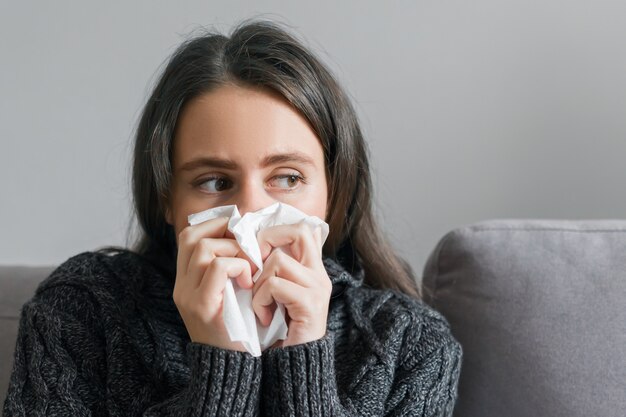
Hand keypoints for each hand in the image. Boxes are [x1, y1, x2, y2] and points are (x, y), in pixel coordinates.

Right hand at [172, 217, 254, 351]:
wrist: (231, 370)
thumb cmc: (238, 330)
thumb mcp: (229, 295)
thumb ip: (229, 270)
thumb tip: (246, 235)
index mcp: (186, 281)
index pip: (188, 235)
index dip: (214, 225)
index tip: (238, 231)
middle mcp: (181, 287)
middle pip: (191, 236)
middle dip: (223, 231)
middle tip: (246, 243)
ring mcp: (188, 296)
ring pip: (203, 248)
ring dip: (233, 250)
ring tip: (249, 265)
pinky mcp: (202, 307)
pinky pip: (217, 268)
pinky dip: (237, 266)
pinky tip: (248, 280)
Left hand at [252, 223, 330, 346]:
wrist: (294, 364)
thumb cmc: (279, 328)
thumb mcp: (276, 293)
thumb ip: (272, 269)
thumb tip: (249, 243)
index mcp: (312, 268)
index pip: (303, 227)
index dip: (274, 231)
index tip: (257, 253)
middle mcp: (319, 273)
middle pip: (300, 230)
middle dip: (268, 240)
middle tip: (254, 264)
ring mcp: (317, 288)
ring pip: (278, 261)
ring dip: (258, 283)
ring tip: (259, 303)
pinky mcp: (310, 304)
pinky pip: (275, 286)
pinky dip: (260, 300)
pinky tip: (264, 316)